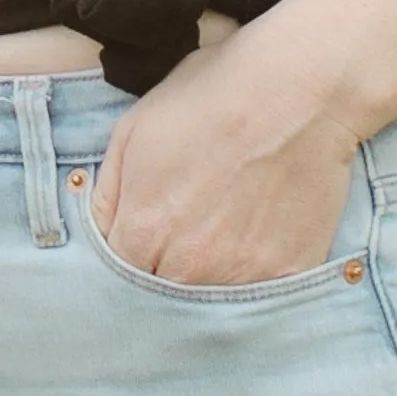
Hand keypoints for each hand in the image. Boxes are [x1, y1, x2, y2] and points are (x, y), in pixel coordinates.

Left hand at [89, 21, 361, 284]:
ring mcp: (241, 277)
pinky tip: (258, 243)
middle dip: (164, 275)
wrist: (297, 89)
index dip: (128, 259)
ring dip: (208, 283)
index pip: (118, 276)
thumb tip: (99, 234)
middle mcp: (189, 268)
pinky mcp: (288, 276)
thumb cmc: (212, 97)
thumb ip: (107, 194)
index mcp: (143, 234)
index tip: (143, 242)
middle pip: (162, 298)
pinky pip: (260, 300)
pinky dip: (254, 281)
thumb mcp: (133, 129)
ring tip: (222, 240)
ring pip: (210, 306)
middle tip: (185, 238)